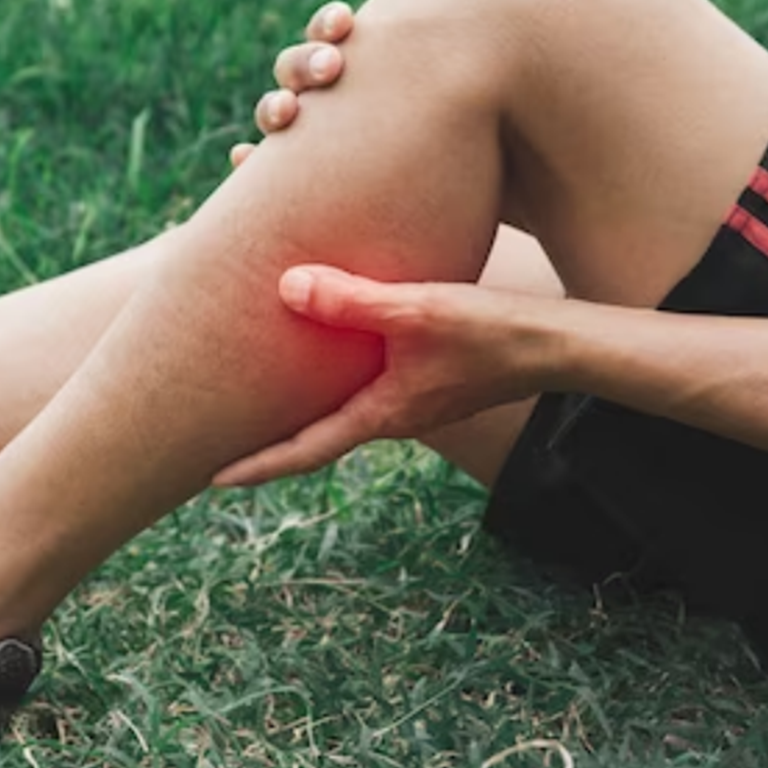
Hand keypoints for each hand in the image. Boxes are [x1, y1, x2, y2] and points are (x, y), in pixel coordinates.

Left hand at [214, 266, 556, 485]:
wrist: (556, 345)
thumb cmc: (492, 332)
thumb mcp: (419, 311)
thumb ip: (353, 301)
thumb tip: (286, 288)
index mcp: (381, 414)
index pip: (305, 451)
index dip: (257, 466)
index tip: (211, 479)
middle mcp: (389, 416)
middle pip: (315, 437)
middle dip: (268, 442)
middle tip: (217, 441)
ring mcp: (407, 400)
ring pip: (337, 409)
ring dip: (298, 409)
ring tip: (257, 398)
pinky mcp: (423, 379)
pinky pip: (362, 385)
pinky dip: (330, 379)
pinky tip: (323, 352)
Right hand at [229, 0, 411, 168]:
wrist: (432, 177)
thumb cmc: (425, 111)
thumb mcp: (423, 61)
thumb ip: (407, 8)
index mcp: (342, 59)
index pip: (325, 34)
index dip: (329, 25)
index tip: (346, 22)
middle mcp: (314, 94)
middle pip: (292, 69)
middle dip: (306, 64)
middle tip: (332, 68)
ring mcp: (297, 135)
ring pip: (271, 116)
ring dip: (273, 107)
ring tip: (289, 111)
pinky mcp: (290, 180)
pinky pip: (256, 172)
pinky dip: (246, 163)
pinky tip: (244, 156)